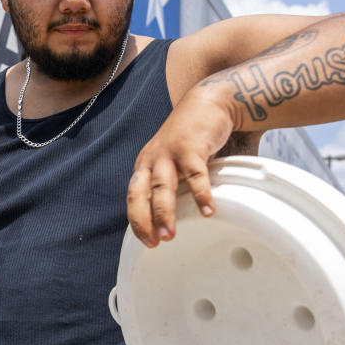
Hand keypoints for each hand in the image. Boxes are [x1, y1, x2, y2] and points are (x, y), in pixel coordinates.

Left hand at [127, 88, 234, 247]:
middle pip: (139, 193)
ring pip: (162, 186)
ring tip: (169, 235)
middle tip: (153, 243)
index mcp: (145, 165)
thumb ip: (174, 184)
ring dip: (164, 212)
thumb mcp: (174, 161)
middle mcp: (152, 159)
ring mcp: (170, 152)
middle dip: (143, 220)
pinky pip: (195, 174)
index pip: (133, 197)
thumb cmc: (193, 137)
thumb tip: (180, 216)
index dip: (137, 220)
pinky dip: (201, 193)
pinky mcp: (191, 146)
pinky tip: (208, 210)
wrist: (210, 102)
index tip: (146, 242)